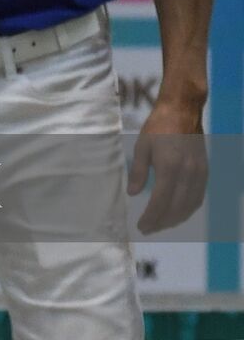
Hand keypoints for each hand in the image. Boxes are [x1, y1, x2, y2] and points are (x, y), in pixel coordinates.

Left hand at [129, 100, 207, 234]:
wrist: (183, 111)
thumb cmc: (158, 126)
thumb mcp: (142, 146)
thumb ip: (138, 171)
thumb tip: (133, 194)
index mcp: (169, 167)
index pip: (161, 201)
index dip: (152, 217)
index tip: (142, 226)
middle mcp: (188, 173)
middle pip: (176, 207)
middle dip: (162, 222)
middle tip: (148, 229)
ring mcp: (199, 173)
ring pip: (190, 205)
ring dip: (176, 219)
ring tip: (161, 224)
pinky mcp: (205, 171)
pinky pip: (198, 197)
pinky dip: (188, 209)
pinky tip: (178, 212)